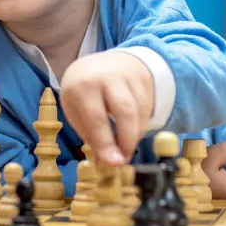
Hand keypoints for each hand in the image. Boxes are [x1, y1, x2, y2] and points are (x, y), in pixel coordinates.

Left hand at [59, 50, 154, 165]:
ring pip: (140, 111)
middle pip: (125, 112)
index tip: (113, 163)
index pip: (96, 118)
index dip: (106, 143)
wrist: (101, 62)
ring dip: (136, 134)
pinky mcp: (144, 76)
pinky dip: (143, 123)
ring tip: (126, 146)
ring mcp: (127, 74)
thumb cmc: (84, 91)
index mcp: (81, 85)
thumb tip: (105, 163)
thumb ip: (90, 135)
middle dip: (127, 140)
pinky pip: (149, 106)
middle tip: (124, 159)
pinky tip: (133, 129)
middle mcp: (105, 76)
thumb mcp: (76, 110)